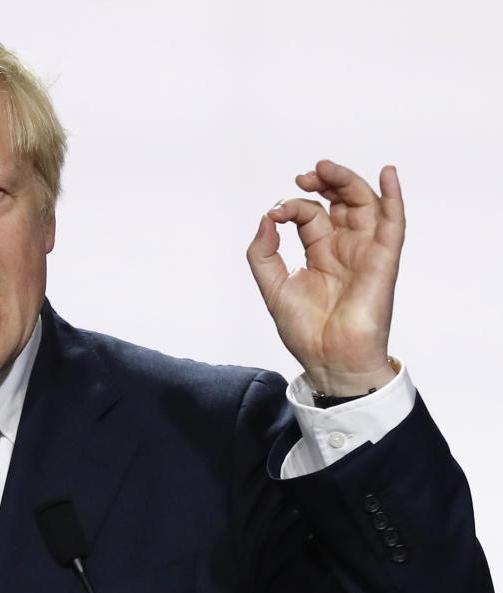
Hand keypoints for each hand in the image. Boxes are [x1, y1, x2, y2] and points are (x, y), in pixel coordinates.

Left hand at [246, 159, 404, 395]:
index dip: (291, 206)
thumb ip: (262, 252)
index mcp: (320, 252)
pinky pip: (394, 223)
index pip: (309, 214)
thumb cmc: (305, 330)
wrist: (328, 359)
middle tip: (305, 176)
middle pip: (340, 201)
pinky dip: (393, 197)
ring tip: (325, 168)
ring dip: (347, 181)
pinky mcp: (382, 260)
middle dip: (324, 182)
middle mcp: (344, 247)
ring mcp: (365, 251)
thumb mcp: (272, 285)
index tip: (274, 214)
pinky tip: (388, 174)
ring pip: (364, 204)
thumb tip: (266, 218)